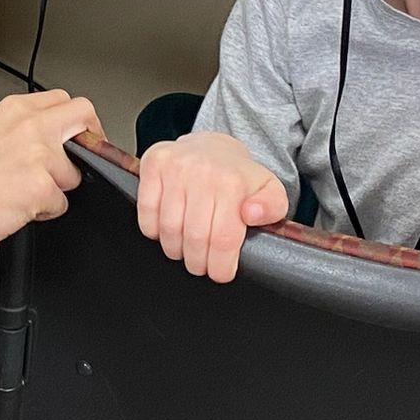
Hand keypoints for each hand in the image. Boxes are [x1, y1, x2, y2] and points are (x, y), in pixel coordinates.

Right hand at [0, 90, 102, 262]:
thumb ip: (18, 123)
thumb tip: (45, 130)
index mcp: (16, 109)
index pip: (65, 100)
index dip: (77, 120)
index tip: (79, 135)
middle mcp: (30, 126)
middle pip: (84, 115)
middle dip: (91, 138)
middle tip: (82, 158)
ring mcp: (39, 155)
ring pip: (74, 172)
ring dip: (58, 186)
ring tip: (28, 191)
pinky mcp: (42, 186)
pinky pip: (62, 202)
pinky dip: (46, 210)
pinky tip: (22, 205)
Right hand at [136, 131, 288, 282]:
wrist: (212, 146)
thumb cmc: (238, 177)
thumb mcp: (270, 191)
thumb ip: (273, 208)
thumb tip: (252, 214)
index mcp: (232, 183)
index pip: (222, 240)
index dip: (220, 267)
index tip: (220, 273)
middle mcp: (202, 172)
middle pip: (194, 238)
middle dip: (197, 262)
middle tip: (201, 265)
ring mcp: (175, 167)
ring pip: (168, 229)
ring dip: (175, 249)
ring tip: (185, 249)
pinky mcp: (154, 163)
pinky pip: (146, 211)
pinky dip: (153, 230)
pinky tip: (166, 229)